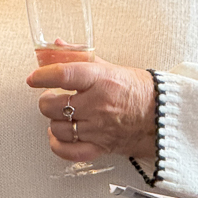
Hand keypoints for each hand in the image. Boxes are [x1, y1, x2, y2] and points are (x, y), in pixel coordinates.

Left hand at [27, 58, 156, 161]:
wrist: (163, 116)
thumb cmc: (141, 91)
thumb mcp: (111, 67)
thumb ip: (81, 58)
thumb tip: (58, 46)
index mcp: (102, 80)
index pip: (63, 75)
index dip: (43, 75)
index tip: (34, 77)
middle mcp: (98, 105)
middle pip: (53, 106)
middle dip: (47, 101)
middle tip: (52, 97)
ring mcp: (98, 128)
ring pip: (57, 128)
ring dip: (55, 121)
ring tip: (62, 115)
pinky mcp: (100, 146)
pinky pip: (68, 151)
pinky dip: (58, 144)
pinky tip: (60, 135)